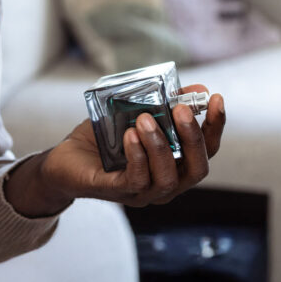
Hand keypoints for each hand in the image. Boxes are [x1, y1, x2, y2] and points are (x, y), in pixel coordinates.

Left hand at [4, 85, 225, 216]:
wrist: (64, 160)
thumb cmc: (102, 139)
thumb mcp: (132, 115)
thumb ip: (159, 104)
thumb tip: (193, 88)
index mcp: (174, 165)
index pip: (206, 150)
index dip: (215, 126)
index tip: (216, 98)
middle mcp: (165, 184)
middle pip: (196, 170)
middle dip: (193, 138)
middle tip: (181, 109)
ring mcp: (142, 193)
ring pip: (166, 179)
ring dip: (160, 146)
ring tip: (146, 118)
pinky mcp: (116, 192)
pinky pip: (135, 181)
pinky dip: (137, 157)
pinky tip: (130, 136)